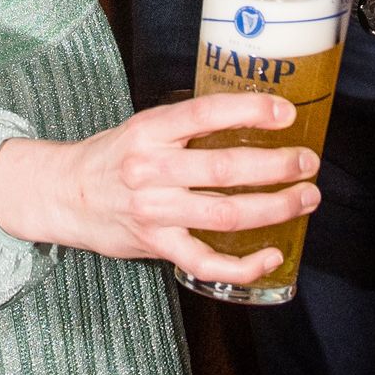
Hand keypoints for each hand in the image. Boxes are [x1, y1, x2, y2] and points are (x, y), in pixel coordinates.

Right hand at [0, 93, 320, 285]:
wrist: (66, 194)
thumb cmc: (114, 156)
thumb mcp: (144, 126)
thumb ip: (188, 127)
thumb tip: (250, 117)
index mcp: (151, 130)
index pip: (205, 113)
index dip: (249, 110)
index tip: (285, 111)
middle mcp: (152, 170)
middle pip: (225, 169)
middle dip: (277, 166)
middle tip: (308, 162)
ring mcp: (155, 212)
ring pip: (226, 214)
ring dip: (274, 208)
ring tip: (305, 197)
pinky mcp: (157, 246)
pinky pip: (208, 262)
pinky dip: (245, 264)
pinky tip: (273, 254)